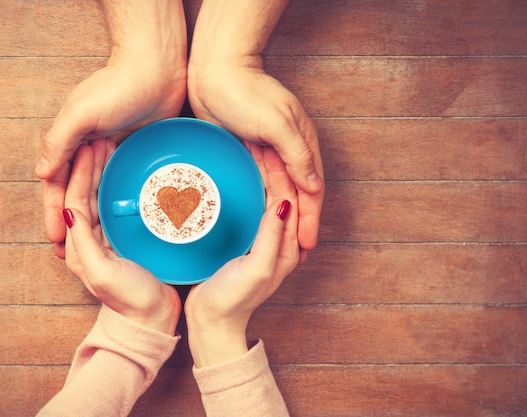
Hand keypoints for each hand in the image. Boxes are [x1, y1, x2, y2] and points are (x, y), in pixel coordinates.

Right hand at [36, 0, 186, 256]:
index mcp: (71, 141)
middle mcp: (88, 149)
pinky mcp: (134, 153)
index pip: (56, 186)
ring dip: (95, 219)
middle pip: (76, 195)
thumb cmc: (119, 85)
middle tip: (73, 256)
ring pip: (99, 193)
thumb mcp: (81, 112)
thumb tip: (40, 174)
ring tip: (98, 247)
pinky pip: (122, 183)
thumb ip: (59, 142)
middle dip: (72, 225)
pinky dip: (118, 202)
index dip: (53, 215)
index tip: (54, 243)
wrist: (158, 68)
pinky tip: (122, 221)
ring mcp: (112, 153)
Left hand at [62, 141, 180, 335]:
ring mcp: (108, 239)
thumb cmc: (130, 301)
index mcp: (79, 247)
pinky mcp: (126, 240)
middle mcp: (90, 240)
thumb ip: (83, 243)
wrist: (153, 321)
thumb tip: (67, 211)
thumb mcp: (103, 273)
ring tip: (113, 148)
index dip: (80, 173)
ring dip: (105, 173)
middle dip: (91, 167)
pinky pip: (119, 206)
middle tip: (102, 140)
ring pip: (102, 197)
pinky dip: (121, 187)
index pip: (75, 201)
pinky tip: (130, 173)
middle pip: (87, 195)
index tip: (89, 147)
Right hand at [185, 146, 298, 366]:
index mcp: (287, 248)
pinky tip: (237, 173)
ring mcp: (262, 240)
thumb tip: (284, 202)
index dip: (280, 172)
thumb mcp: (255, 270)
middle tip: (258, 139)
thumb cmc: (232, 301)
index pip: (290, 201)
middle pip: (280, 195)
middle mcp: (279, 242)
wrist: (211, 323)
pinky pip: (252, 206)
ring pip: (266, 197)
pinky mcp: (245, 240)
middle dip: (273, 166)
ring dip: (261, 173)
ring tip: (249, 147)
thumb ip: (271, 238)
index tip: (268, 146)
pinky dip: (248, 186)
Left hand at [188, 60, 323, 255]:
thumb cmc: (246, 92)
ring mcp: (267, 153)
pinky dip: (263, 204)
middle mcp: (287, 151)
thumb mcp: (278, 123)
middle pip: (297, 196)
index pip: (311, 190)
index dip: (311, 219)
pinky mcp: (247, 154)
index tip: (309, 246)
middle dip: (300, 226)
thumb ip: (297, 155)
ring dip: (283, 219)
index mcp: (302, 144)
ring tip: (283, 244)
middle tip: (300, 255)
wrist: (214, 72)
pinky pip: (259, 185)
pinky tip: (260, 219)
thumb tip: (313, 187)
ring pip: (279, 193)